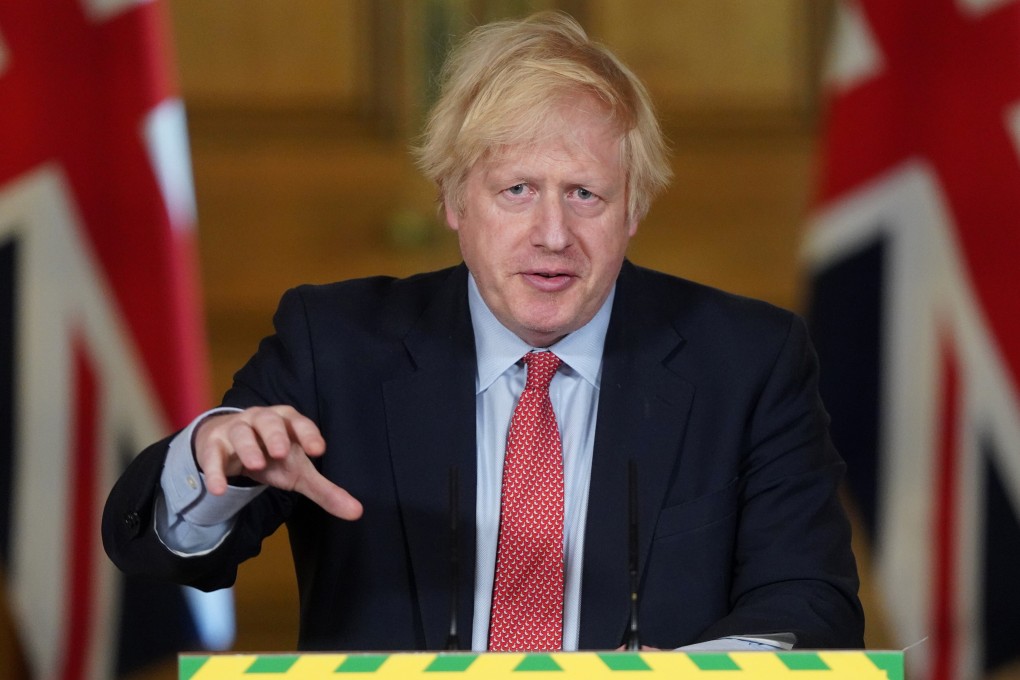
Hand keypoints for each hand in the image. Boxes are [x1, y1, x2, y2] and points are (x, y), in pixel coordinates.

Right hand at [194, 405, 362, 520]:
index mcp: (287, 422)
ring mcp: (236, 429)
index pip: (300, 423)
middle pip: (268, 420)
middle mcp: (261, 420)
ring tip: (256, 465)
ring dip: (248, 447)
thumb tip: (357, 513)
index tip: (318, 450)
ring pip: (240, 432)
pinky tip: (218, 489)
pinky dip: (215, 470)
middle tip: (281, 452)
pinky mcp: (214, 444)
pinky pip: (213, 454)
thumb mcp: (298, 472)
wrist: (230, 446)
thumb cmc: (271, 455)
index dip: (308, 434)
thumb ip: (325, 491)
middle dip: (276, 434)